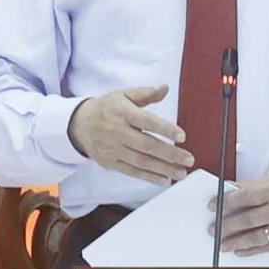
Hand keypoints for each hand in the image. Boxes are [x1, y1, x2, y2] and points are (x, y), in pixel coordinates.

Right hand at [68, 85, 194, 185]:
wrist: (79, 124)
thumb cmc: (107, 108)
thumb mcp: (123, 95)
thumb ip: (146, 94)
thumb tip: (165, 88)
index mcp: (123, 112)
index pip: (147, 121)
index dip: (165, 129)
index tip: (182, 136)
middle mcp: (118, 132)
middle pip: (147, 145)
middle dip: (170, 154)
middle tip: (188, 159)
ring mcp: (114, 149)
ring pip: (141, 161)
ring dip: (163, 169)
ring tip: (181, 173)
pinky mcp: (111, 163)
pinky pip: (132, 172)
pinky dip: (149, 177)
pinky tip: (165, 179)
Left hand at [209, 171, 268, 255]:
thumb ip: (253, 186)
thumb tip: (229, 190)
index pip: (245, 197)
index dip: (226, 202)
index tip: (212, 205)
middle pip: (248, 219)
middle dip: (226, 225)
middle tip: (212, 228)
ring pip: (256, 237)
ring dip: (235, 241)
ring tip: (221, 243)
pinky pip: (268, 248)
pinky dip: (252, 250)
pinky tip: (239, 250)